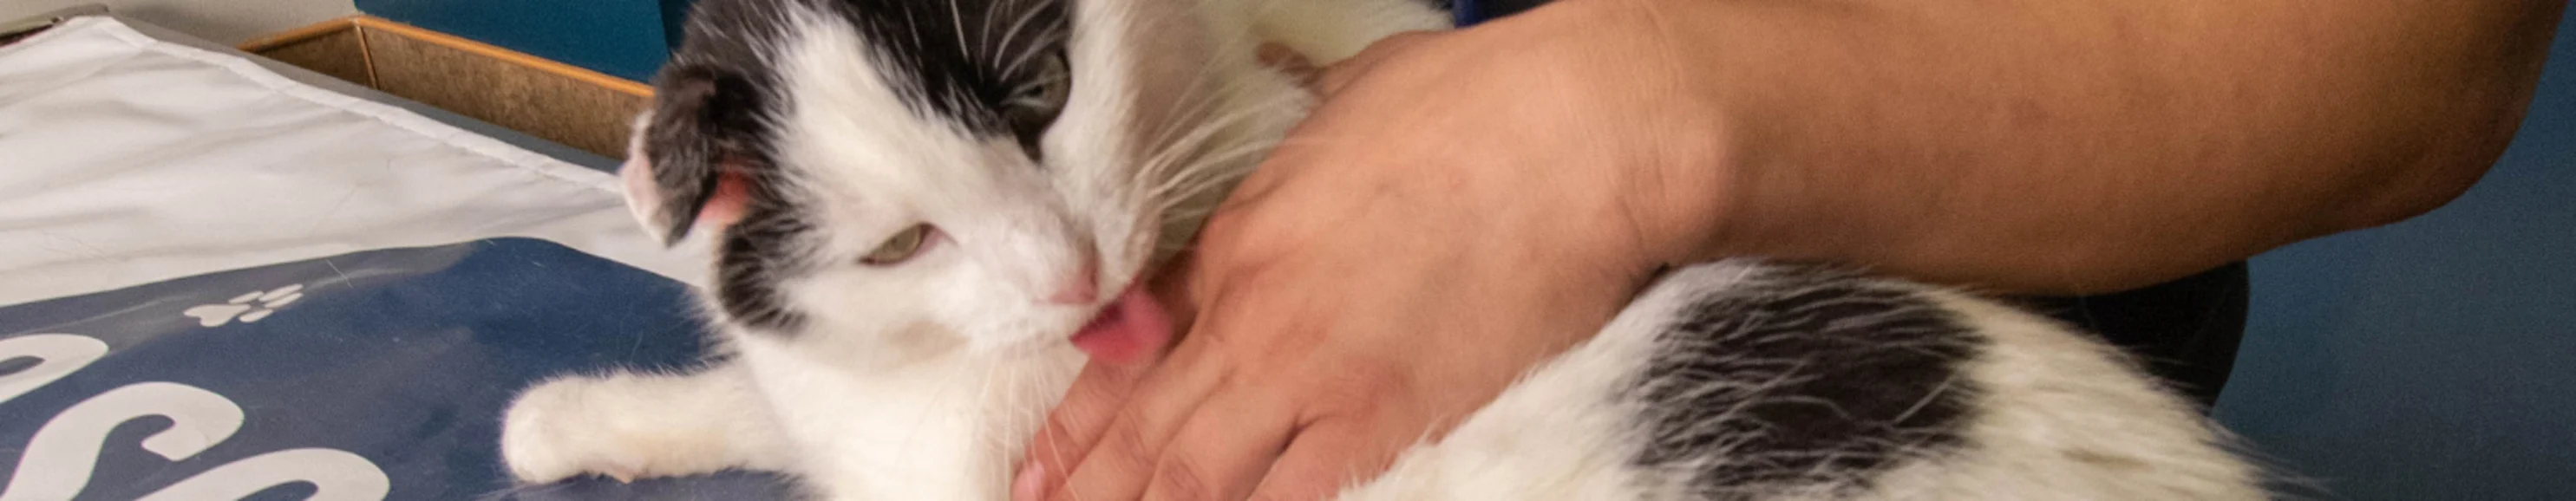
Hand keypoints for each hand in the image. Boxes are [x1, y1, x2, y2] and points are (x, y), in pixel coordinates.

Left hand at [1015, 13, 1730, 500]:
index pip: (1129, 351)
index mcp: (1240, 239)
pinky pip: (1298, 500)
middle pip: (1149, 432)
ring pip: (1201, 480)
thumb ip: (1298, 159)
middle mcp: (1259, 318)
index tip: (1043, 468)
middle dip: (1093, 489)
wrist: (1578, 132)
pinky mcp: (1389, 425)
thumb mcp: (1347, 109)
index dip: (1076, 424)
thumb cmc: (1480, 102)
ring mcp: (1319, 379)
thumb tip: (1303, 150)